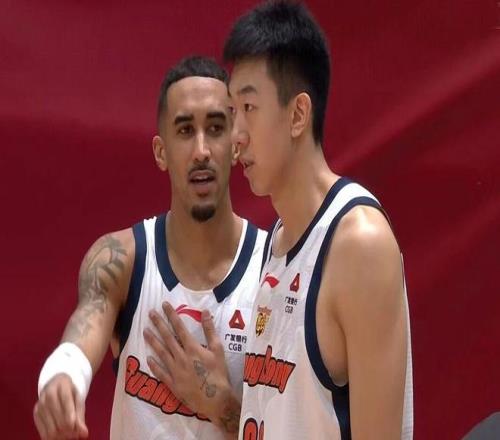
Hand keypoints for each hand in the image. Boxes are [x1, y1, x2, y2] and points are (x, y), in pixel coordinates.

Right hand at [33, 373, 88, 438]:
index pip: (66, 401)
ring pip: (50, 427)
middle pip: (58, 417)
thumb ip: (80, 416)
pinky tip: (59, 436)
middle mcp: (48, 395)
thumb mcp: (78, 399)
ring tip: (68, 436)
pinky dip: (52, 437)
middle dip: (68, 429)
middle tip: (75, 435)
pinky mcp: (36, 414)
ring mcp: (40, 405)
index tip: (73, 426)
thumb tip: (84, 434)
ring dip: (60, 436)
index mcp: (62, 387)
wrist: (54, 385)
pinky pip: (43, 431)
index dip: (70, 415)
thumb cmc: (69, 392)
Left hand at [144, 302, 239, 434]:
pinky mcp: (172, 384)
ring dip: (152, 341)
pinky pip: (160, 372)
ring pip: (161, 352)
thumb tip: (205, 311)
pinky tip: (148, 358)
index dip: (171, 315)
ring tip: (145, 331)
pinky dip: (154, 365)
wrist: (216, 400)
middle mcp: (181, 357)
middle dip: (159, 324)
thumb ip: (210, 330)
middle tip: (150, 313)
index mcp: (192, 348)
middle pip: (167, 337)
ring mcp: (175, 371)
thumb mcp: (218, 350)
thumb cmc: (219, 373)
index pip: (179, 327)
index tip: (164, 304)